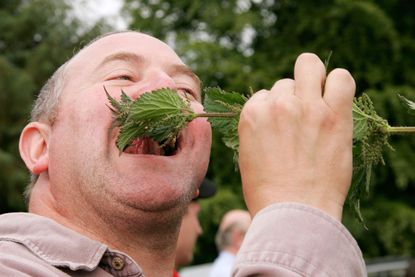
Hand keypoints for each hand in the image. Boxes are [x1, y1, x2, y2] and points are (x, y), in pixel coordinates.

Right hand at [238, 53, 354, 220]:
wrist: (292, 214)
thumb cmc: (268, 193)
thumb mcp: (249, 156)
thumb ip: (259, 130)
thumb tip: (275, 119)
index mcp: (251, 115)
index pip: (264, 95)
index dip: (275, 111)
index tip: (283, 128)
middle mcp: (276, 105)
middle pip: (286, 83)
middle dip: (292, 97)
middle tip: (302, 118)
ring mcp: (306, 107)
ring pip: (310, 68)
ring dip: (314, 83)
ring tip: (321, 106)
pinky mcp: (334, 114)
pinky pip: (341, 78)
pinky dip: (339, 83)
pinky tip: (337, 98)